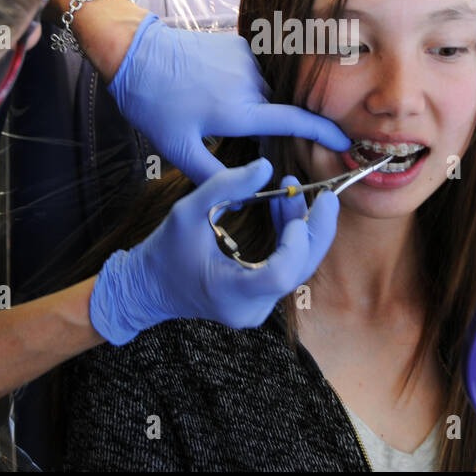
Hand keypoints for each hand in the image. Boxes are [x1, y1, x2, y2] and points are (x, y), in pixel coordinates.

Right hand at [89, 160, 339, 343]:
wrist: (148, 288)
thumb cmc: (163, 251)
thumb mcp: (187, 212)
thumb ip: (225, 186)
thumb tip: (267, 166)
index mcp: (231, 293)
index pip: (279, 276)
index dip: (296, 245)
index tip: (296, 215)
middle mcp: (250, 309)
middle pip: (299, 272)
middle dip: (315, 231)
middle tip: (327, 196)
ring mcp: (257, 309)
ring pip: (297, 269)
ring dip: (301, 229)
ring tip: (292, 191)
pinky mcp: (260, 300)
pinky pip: (286, 269)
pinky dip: (290, 238)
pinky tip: (284, 208)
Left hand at [107, 13, 351, 183]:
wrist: (136, 53)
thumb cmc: (154, 103)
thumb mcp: (179, 149)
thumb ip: (215, 176)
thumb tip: (246, 195)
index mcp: (240, 110)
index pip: (296, 122)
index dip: (325, 133)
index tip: (345, 143)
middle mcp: (251, 82)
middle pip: (280, 111)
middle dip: (273, 128)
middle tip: (239, 138)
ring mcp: (247, 60)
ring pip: (268, 92)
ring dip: (257, 106)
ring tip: (219, 112)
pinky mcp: (239, 45)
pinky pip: (256, 73)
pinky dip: (246, 86)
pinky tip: (217, 91)